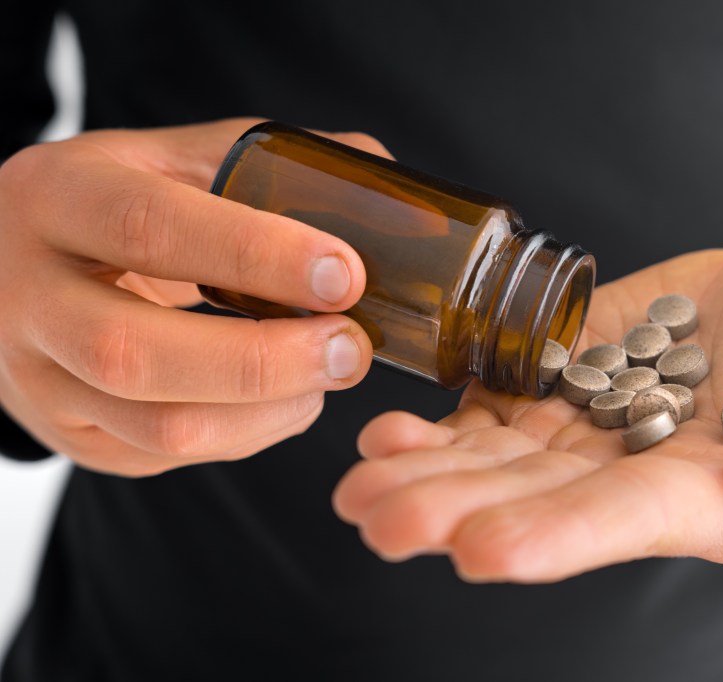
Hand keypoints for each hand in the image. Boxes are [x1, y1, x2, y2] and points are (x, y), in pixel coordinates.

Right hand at [0, 119, 388, 474]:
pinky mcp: (68, 434)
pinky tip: (289, 399)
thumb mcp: (168, 160)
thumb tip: (379, 183)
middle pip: (137, 353)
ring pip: (156, 426)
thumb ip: (265, 165)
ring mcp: (37, 378)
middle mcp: (27, 295)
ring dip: (268, 411)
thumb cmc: (117, 206)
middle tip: (353, 348)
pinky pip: (164, 457)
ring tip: (330, 374)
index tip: (345, 274)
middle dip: (267, 360)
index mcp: (56, 198)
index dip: (257, 255)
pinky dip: (248, 434)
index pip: (150, 228)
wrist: (16, 264)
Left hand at [335, 246, 722, 581]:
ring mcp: (598, 418)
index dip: (555, 536)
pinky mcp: (575, 365)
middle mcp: (637, 470)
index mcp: (713, 497)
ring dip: (428, 470)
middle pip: (536, 497)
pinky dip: (448, 414)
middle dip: (455, 510)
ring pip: (502, 455)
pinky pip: (503, 398)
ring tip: (358, 482)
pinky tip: (393, 427)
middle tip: (377, 519)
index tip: (480, 549)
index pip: (625, 522)